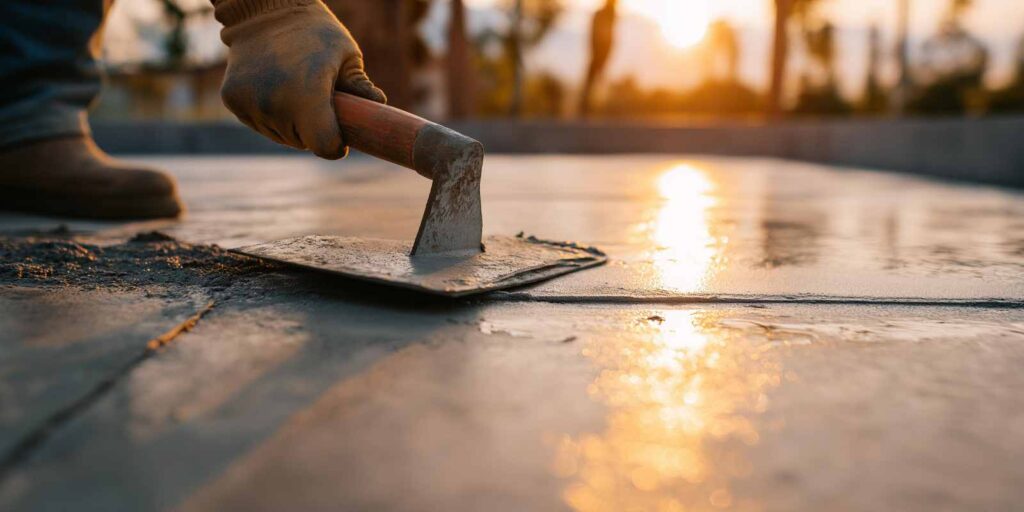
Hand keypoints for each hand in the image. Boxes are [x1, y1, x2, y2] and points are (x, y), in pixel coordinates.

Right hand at [214, 0, 385, 158]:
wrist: (264, 9)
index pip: (324, 146)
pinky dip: (270, 114)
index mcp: (307, 95)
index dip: (335, 144)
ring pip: (281, 135)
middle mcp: (274, 103)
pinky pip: (260, 123)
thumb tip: (380, 106)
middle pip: (302, 142)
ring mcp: (249, 103)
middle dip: (314, 129)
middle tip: (318, 99)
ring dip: (291, 123)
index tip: (339, 134)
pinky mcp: (232, 100)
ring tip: (295, 89)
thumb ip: (361, 87)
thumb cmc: (315, 32)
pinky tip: (273, 86)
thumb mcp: (346, 56)